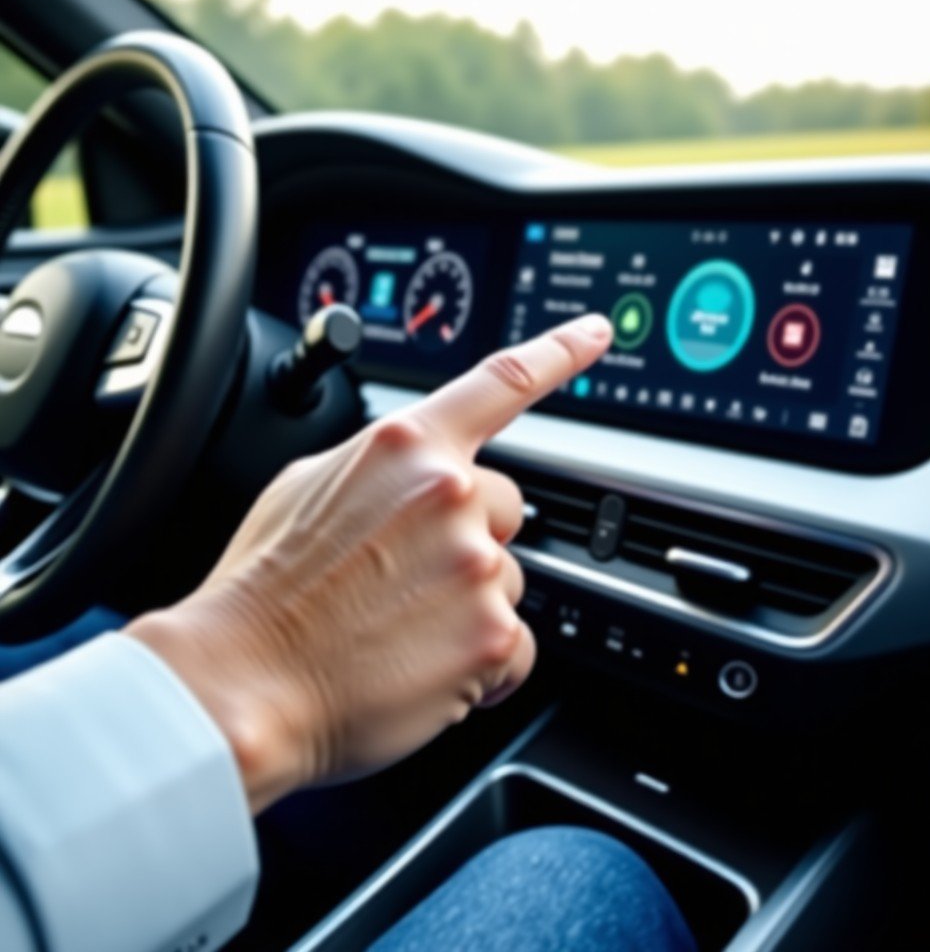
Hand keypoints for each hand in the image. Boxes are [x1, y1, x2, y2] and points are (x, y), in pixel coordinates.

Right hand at [128, 314, 611, 811]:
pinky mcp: (491, 635)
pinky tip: (427, 668)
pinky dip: (484, 664)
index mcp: (406, 446)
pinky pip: (517, 649)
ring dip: (471, 606)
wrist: (244, 682)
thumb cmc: (265, 589)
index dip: (560, 352)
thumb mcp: (307, 486)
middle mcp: (450, 494)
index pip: (501, 382)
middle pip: (508, 508)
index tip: (597, 334)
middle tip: (408, 577)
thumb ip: (381, 465)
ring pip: (509, 581)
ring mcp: (475, 564)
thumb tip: (414, 469)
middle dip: (472, 539)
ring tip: (400, 629)